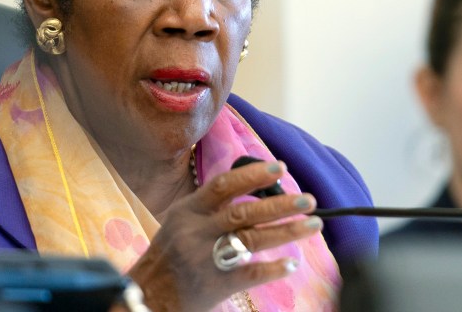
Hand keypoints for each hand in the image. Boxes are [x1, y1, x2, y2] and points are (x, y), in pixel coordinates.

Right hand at [126, 160, 322, 311]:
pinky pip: (251, 274)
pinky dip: (273, 268)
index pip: (224, 185)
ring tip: (313, 224)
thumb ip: (210, 205)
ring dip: (287, 231)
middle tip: (308, 200)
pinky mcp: (216, 284)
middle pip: (244, 212)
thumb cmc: (168, 255)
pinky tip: (292, 263)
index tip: (279, 167)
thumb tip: (252, 187)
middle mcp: (197, 231)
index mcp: (188, 211)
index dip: (253, 174)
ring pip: (252, 240)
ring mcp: (207, 259)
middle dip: (280, 205)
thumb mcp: (180, 221)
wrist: (148, 295)